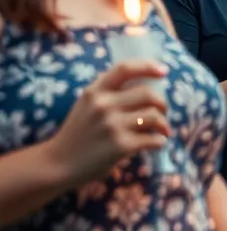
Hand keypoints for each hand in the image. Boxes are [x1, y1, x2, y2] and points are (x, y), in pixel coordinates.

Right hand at [40, 61, 170, 187]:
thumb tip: (145, 84)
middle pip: (148, 94)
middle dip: (162, 104)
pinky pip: (153, 139)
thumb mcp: (85, 105)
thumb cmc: (78, 133)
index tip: (163, 71)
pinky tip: (156, 143)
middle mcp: (103, 105)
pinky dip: (159, 141)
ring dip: (164, 124)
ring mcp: (112, 125)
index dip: (147, 66)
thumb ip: (107, 92)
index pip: (124, 69)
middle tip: (163, 112)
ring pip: (154, 116)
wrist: (58, 164)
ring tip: (162, 130)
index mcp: (94, 91)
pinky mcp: (121, 146)